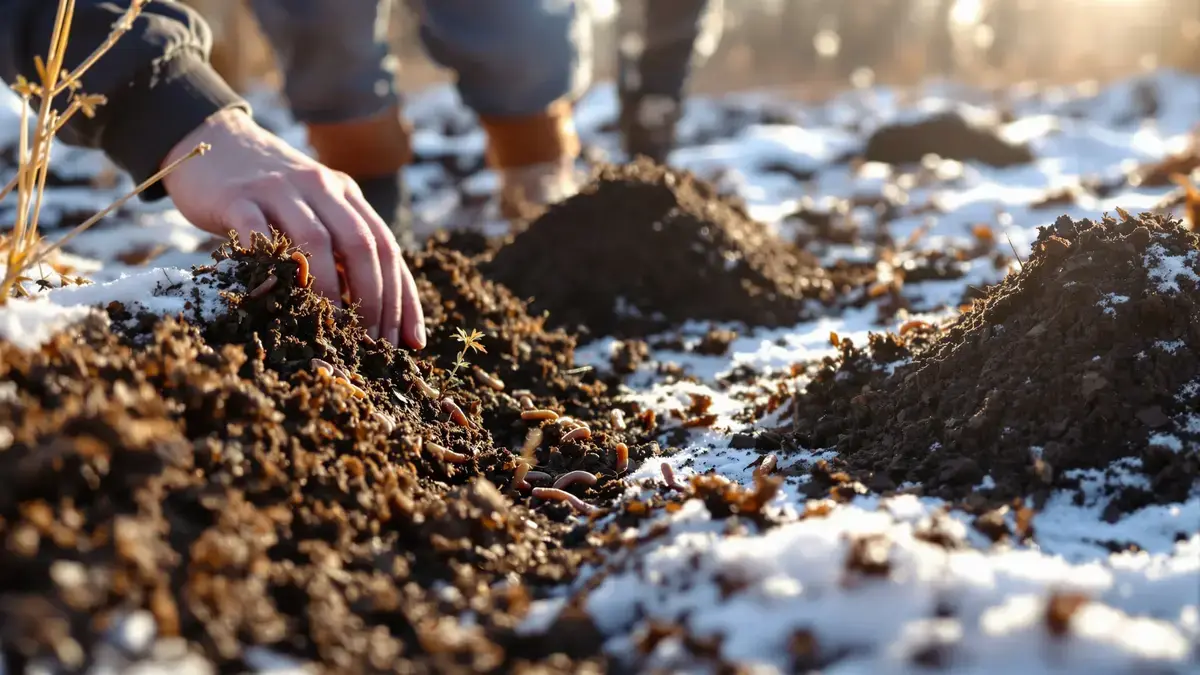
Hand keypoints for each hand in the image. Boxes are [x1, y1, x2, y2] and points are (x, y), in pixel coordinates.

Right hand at [161, 107, 424, 349]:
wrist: (214, 139)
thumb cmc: (271, 192)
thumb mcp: (317, 208)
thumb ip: (342, 248)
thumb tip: (374, 315)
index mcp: (347, 194)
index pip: (388, 247)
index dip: (403, 297)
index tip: (409, 340)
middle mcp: (321, 187)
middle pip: (361, 244)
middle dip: (374, 299)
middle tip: (371, 342)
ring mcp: (279, 190)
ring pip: (317, 241)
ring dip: (330, 291)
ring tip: (333, 330)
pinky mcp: (238, 197)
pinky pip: (259, 234)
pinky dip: (273, 266)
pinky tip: (279, 299)